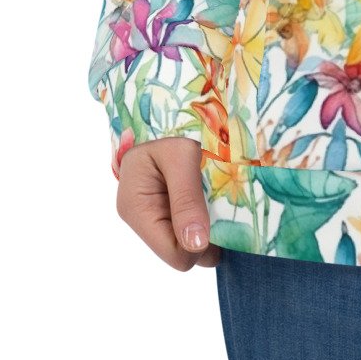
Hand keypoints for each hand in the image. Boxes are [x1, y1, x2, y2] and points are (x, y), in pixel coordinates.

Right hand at [116, 135, 219, 269]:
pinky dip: (205, 217)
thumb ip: (187, 199)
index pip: (174, 254)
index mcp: (137, 208)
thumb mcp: (180, 156)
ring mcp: (153, 213)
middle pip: (182, 251)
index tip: (220, 217)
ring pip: (188, 242)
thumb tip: (196, 246)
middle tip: (224, 204)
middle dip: (207, 235)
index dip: (201, 244)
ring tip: (219, 197)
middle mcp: (142, 217)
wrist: (164, 104)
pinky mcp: (164, 207)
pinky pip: (188, 226)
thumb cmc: (170, 125)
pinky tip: (213, 197)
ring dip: (208, 226)